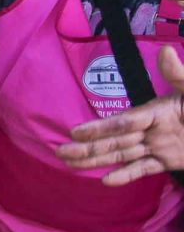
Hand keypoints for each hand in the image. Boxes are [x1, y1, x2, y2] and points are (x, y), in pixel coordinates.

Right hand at [57, 47, 183, 184]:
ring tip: (71, 165)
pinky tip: (106, 180)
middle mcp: (153, 130)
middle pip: (115, 141)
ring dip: (97, 160)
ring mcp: (160, 146)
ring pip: (122, 155)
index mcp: (158, 112)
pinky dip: (126, 175)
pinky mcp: (169, 161)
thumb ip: (180, 76)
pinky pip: (144, 168)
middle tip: (60, 152)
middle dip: (88, 148)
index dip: (100, 128)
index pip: (125, 123)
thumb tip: (166, 51)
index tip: (76, 132)